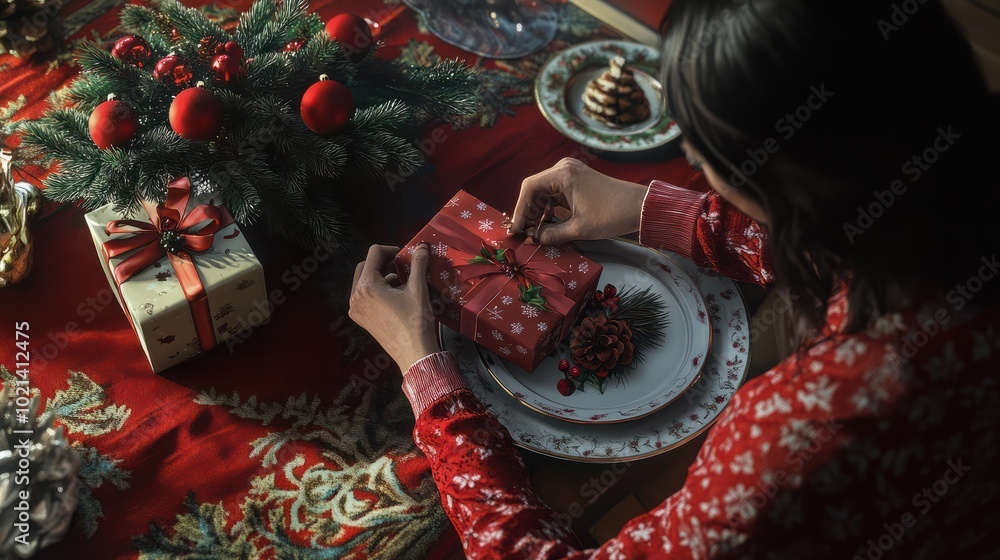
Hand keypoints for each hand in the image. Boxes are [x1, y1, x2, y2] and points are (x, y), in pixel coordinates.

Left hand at [349, 243, 440, 372]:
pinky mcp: (361, 318)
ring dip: (381, 275)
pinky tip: (396, 294)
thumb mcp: (418, 289)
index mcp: (366, 286)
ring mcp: (356, 309)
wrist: (414, 353)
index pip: (374, 253)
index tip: (405, 255)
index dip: (391, 249)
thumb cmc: (415, 322)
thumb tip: (423, 246)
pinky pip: (365, 296)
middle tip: (402, 265)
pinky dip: (378, 290)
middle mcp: (355, 296)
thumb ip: (419, 264)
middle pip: (366, 266)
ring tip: (402, 279)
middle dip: (384, 262)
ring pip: (365, 281)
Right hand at [509, 158, 648, 244]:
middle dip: (528, 212)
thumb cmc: (612, 215)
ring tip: (533, 233)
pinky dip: (550, 210)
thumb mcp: (579, 229)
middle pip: (535, 190)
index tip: (515, 229)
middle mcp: (564, 169)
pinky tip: (546, 226)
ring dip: (538, 213)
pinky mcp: (577, 181)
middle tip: (522, 233)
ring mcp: (571, 174)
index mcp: (563, 174)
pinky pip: (555, 195)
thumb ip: (552, 234)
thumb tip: (533, 239)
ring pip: (544, 194)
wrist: (641, 207)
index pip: (530, 189)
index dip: (519, 210)